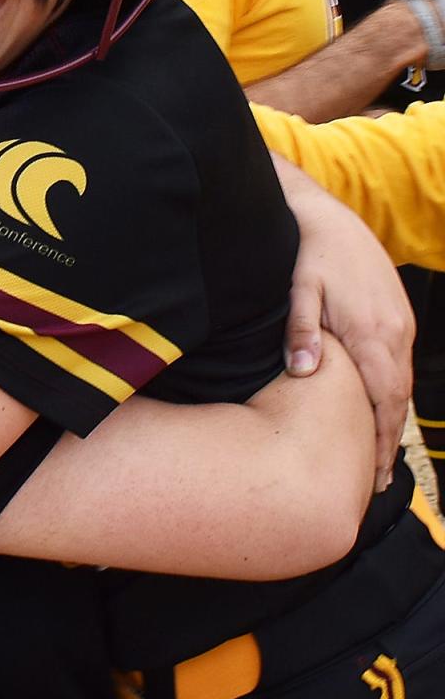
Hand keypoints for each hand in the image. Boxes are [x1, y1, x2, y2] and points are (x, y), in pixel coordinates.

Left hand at [276, 158, 412, 490]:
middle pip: (398, 400)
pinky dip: (391, 394)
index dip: (382, 441)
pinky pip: (398, 365)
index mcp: (374, 333)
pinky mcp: (396, 316)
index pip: (384, 401)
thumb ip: (301, 332)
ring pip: (401, 384)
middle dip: (389, 442)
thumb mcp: (298, 290)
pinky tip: (378, 410)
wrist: (327, 215)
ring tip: (378, 458)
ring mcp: (400, 323)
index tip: (375, 476)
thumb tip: (304, 373)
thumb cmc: (307, 253)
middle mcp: (396, 332)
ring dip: (391, 420)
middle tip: (377, 483)